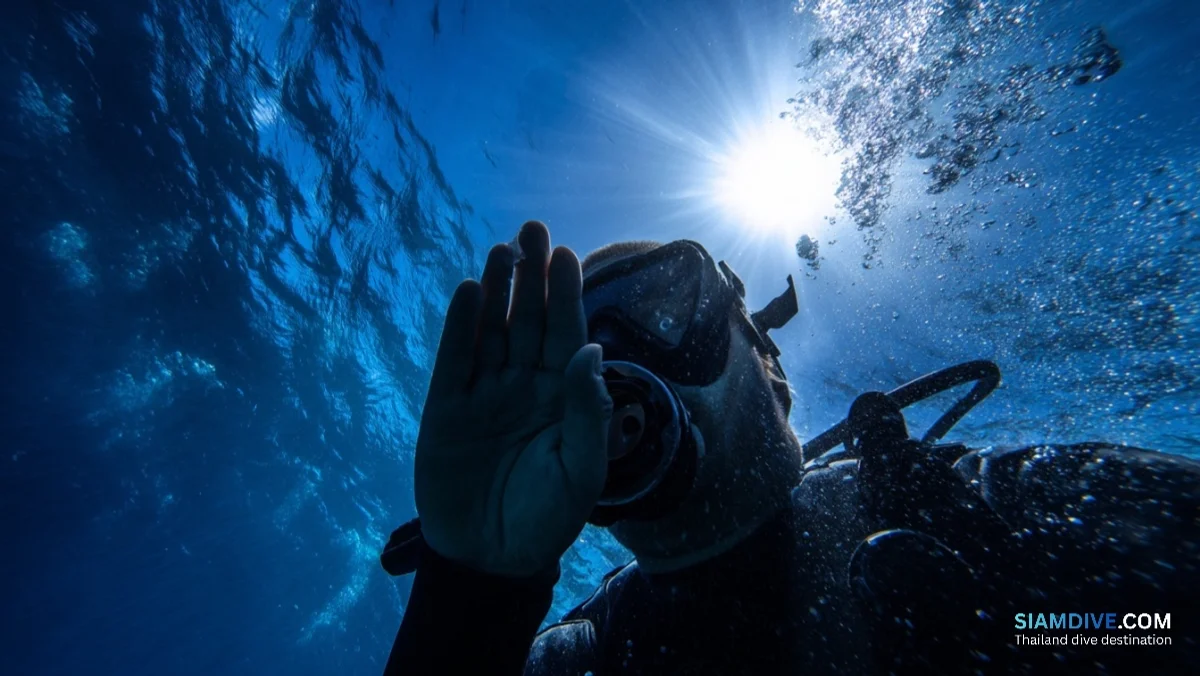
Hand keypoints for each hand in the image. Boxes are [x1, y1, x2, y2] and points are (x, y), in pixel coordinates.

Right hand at [414, 221, 612, 576]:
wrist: (491, 558)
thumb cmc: (546, 517)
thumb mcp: (581, 469)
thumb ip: (588, 410)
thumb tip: (591, 349)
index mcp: (561, 398)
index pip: (566, 336)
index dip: (565, 295)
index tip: (565, 254)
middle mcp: (523, 387)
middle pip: (529, 322)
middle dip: (531, 277)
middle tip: (532, 230)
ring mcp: (484, 395)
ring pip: (492, 331)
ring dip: (498, 291)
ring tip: (502, 250)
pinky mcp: (446, 410)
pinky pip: (455, 361)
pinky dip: (461, 327)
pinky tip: (470, 292)